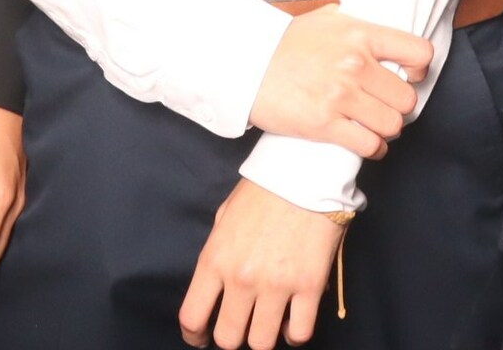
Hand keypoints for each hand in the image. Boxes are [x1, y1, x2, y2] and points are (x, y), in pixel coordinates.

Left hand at [179, 178, 344, 348]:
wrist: (305, 171)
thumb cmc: (263, 189)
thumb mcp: (224, 217)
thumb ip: (217, 255)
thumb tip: (218, 286)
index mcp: (215, 259)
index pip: (192, 317)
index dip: (193, 336)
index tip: (200, 338)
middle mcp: (242, 278)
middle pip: (228, 338)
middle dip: (230, 338)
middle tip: (238, 327)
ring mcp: (277, 285)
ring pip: (261, 343)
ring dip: (262, 338)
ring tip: (266, 324)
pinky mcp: (309, 286)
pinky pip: (299, 333)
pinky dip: (293, 335)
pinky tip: (291, 323)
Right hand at [247, 9, 432, 160]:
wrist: (246, 65)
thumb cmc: (283, 43)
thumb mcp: (325, 19)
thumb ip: (356, 24)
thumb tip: (378, 29)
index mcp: (360, 34)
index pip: (418, 53)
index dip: (420, 69)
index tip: (412, 76)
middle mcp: (355, 64)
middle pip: (406, 98)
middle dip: (399, 106)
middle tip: (387, 106)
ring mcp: (340, 96)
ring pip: (392, 124)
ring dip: (387, 129)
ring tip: (376, 125)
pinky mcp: (325, 124)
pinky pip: (369, 145)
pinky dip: (373, 148)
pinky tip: (367, 143)